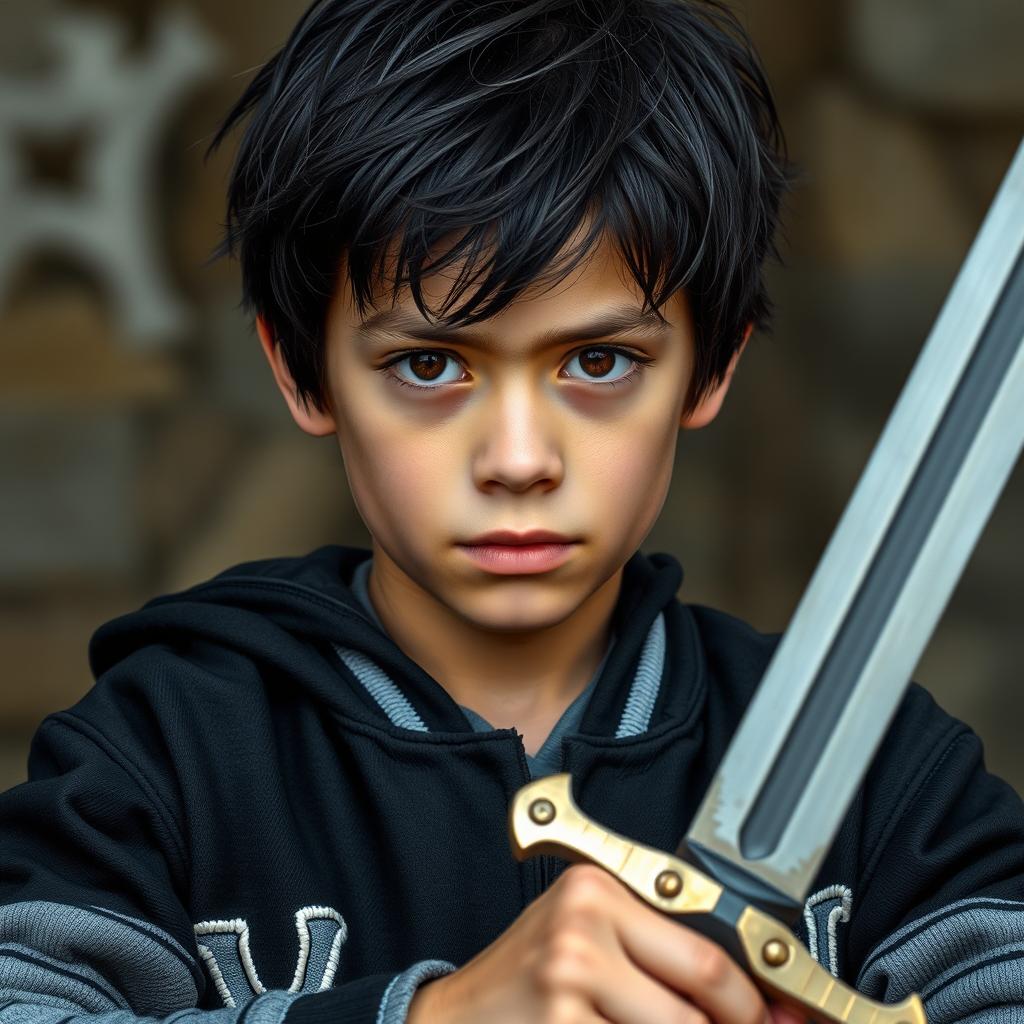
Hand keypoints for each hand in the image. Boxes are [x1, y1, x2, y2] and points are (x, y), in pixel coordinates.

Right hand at [407, 863, 802, 1023]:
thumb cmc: (531, 977)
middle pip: (700, 1004)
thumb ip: (660, 951)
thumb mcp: (587, 935)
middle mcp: (581, 932)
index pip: (706, 954)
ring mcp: (568, 988)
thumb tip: (762, 1001)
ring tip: (653, 1023)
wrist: (455, 1018)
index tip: (780, 1019)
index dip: (754, 1003)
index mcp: (595, 891)